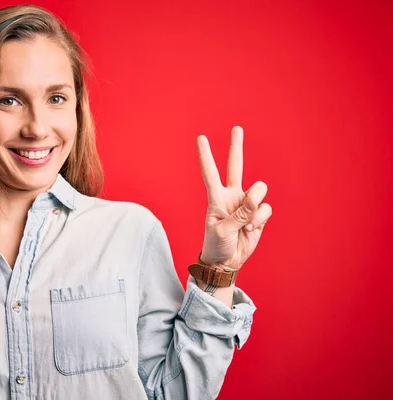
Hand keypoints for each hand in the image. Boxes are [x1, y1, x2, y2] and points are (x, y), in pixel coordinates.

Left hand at [196, 126, 271, 269]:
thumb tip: (254, 199)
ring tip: (245, 224)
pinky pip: (266, 209)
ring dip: (255, 208)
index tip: (201, 138)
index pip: (210, 172)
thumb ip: (239, 214)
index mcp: (216, 198)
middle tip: (236, 128)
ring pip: (259, 191)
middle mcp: (231, 196)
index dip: (206, 155)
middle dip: (236, 147)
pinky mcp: (258, 214)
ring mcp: (246, 204)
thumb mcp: (222, 230)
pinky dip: (260, 219)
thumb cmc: (216, 245)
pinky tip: (252, 229)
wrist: (226, 261)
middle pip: (235, 166)